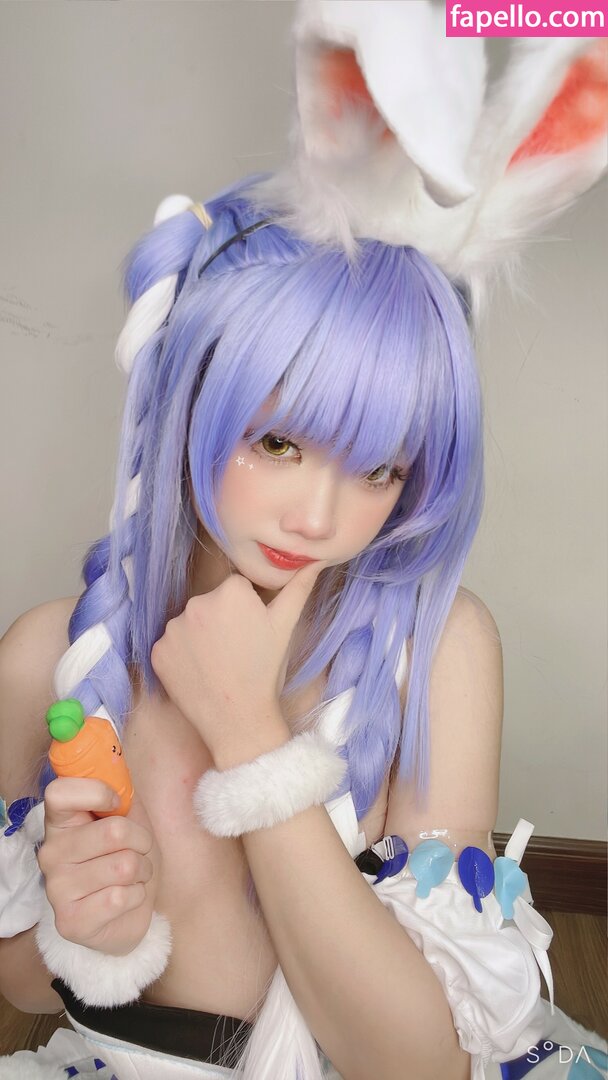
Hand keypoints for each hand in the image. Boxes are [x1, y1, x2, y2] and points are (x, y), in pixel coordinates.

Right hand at [37, 777, 160, 956]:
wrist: (131, 910)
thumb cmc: (127, 855)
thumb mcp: (129, 817)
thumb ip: (121, 790)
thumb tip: (117, 758)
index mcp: (60, 822)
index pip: (59, 793)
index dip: (96, 792)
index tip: (117, 802)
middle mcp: (50, 854)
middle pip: (113, 831)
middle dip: (142, 841)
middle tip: (139, 850)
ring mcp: (57, 890)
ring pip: (124, 865)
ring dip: (142, 870)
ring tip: (134, 876)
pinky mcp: (71, 922)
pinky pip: (122, 897)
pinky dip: (138, 896)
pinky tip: (127, 899)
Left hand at [150, 560, 326, 761]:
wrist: (238, 719)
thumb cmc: (265, 670)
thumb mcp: (285, 627)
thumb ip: (298, 588)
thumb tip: (315, 561)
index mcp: (229, 591)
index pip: (235, 588)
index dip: (245, 611)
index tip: (251, 633)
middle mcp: (196, 603)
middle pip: (210, 603)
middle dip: (221, 620)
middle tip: (236, 650)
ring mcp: (172, 628)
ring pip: (189, 623)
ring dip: (200, 637)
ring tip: (218, 663)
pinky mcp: (157, 651)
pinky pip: (171, 645)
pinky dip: (182, 656)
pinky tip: (199, 672)